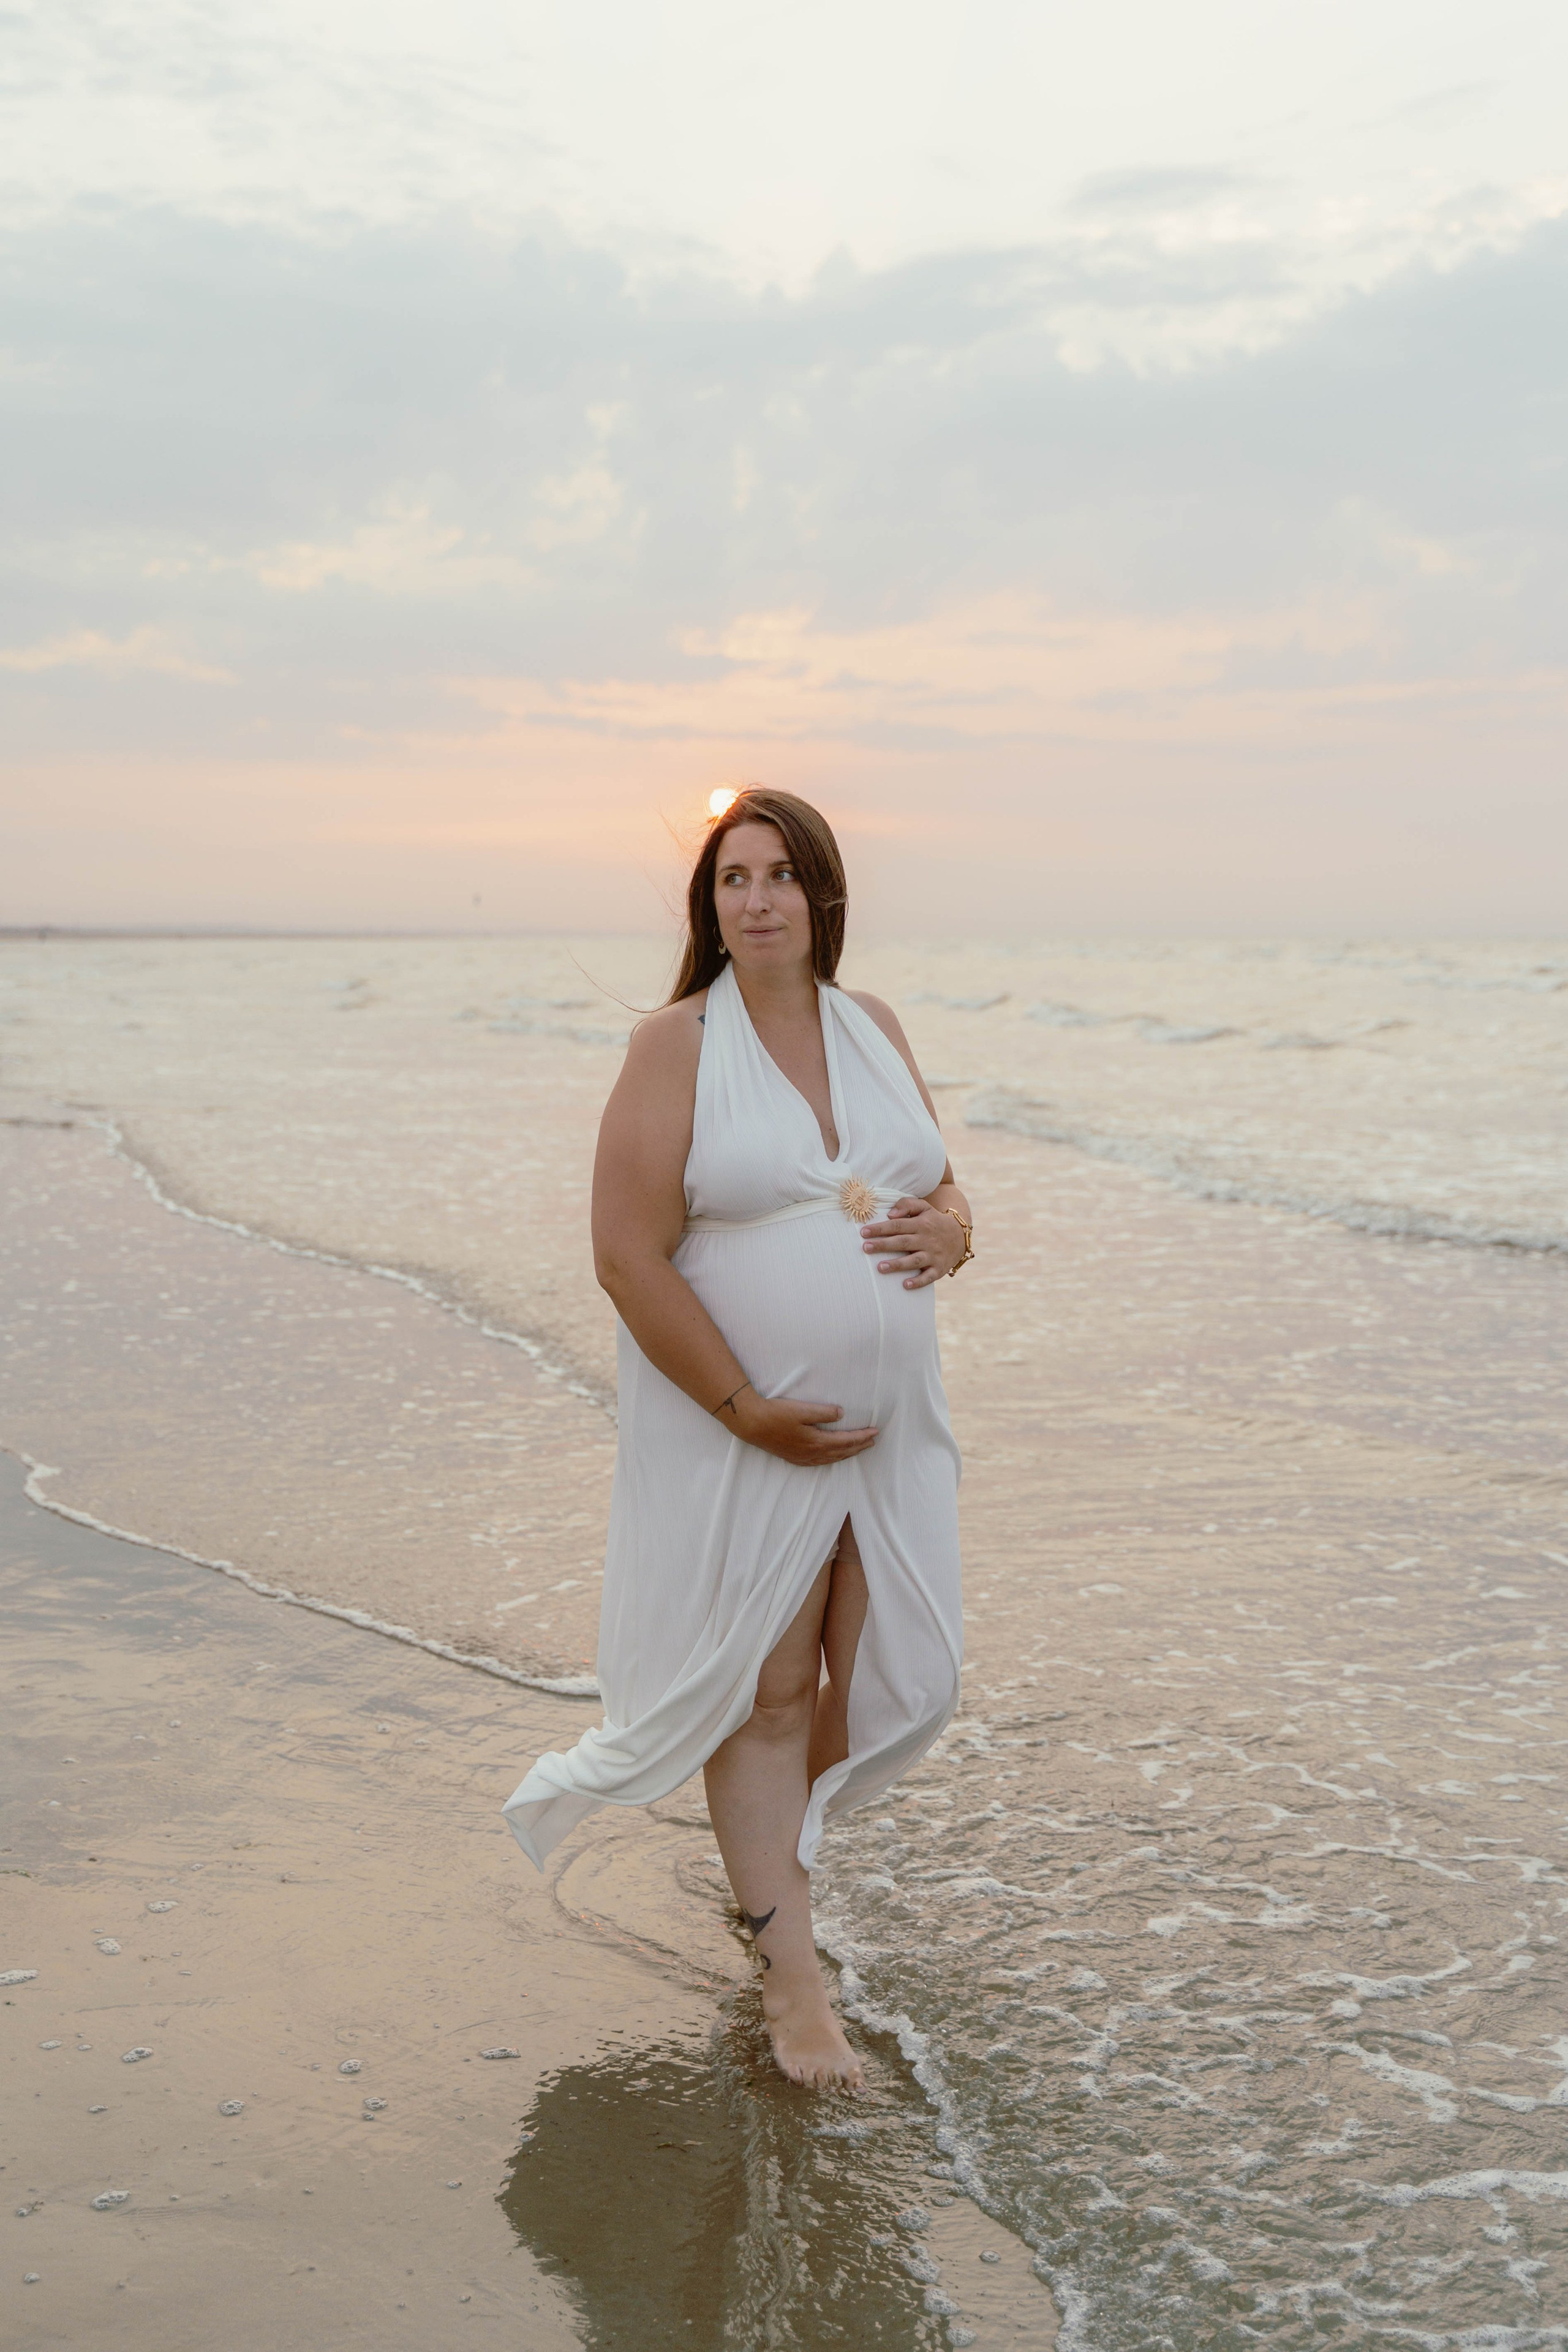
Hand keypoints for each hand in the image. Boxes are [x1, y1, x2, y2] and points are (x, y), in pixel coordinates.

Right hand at [730, 1391, 878, 1464]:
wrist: (752, 1424)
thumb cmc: (776, 1414)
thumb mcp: (802, 1409)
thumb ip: (824, 1412)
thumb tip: (842, 1414)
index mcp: (816, 1442)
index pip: (846, 1440)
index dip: (862, 1437)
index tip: (875, 1432)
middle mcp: (812, 1454)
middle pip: (842, 1452)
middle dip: (859, 1446)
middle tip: (873, 1441)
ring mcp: (802, 1458)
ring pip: (832, 1459)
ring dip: (847, 1454)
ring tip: (858, 1449)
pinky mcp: (795, 1458)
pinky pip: (820, 1462)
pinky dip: (833, 1459)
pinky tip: (833, 1456)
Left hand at [859, 1197, 964, 1288]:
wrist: (960, 1237)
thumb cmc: (934, 1221)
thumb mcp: (924, 1207)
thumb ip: (907, 1205)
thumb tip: (890, 1213)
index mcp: (921, 1224)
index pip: (897, 1225)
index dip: (880, 1228)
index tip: (863, 1232)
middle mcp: (926, 1240)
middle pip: (902, 1242)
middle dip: (883, 1245)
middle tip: (865, 1248)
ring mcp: (933, 1255)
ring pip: (914, 1260)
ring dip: (897, 1264)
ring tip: (880, 1267)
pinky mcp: (938, 1269)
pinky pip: (928, 1277)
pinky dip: (918, 1282)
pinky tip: (905, 1285)